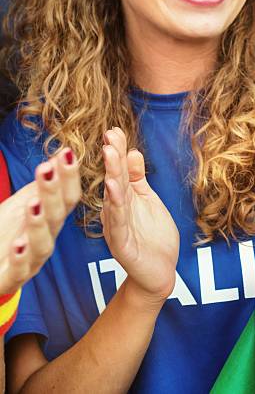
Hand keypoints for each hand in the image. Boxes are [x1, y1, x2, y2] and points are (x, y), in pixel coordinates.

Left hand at [0, 148, 80, 294]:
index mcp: (52, 218)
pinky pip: (18, 271)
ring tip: (34, 205)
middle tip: (48, 170)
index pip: (67, 196)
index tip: (66, 153)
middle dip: (53, 192)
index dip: (68, 176)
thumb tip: (65, 152)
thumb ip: (47, 179)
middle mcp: (47, 237)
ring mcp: (31, 259)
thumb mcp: (28, 199)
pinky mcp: (11, 277)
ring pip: (42, 244)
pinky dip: (20, 258)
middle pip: (56, 216)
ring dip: (39, 224)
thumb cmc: (11, 231)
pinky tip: (18, 244)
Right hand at [101, 128, 178, 303]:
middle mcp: (117, 210)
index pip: (120, 171)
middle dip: (113, 157)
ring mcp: (118, 227)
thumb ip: (139, 179)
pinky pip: (118, 222)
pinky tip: (113, 187)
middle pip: (115, 180)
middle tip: (111, 136)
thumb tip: (133, 152)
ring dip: (112, 175)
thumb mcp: (148, 202)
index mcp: (124, 199)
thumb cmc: (152, 237)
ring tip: (111, 154)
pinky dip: (116, 204)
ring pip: (114, 197)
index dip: (118, 151)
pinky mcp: (122, 244)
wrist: (159, 273)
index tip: (115, 130)